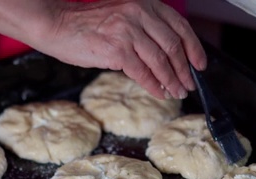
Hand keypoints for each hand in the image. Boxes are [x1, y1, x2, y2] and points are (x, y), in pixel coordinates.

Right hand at [0, 0, 207, 99]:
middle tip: (187, 85)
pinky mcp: (116, 49)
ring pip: (161, 61)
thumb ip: (145, 31)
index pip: (179, 26)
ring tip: (176, 92)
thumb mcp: (122, 19)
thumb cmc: (86, 26)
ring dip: (171, 81)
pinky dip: (153, 86)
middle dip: (184, 69)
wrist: (56, 25)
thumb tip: (167, 57)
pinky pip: (142, 72)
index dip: (194, 48)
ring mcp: (128, 30)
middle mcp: (139, 13)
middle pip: (173, 46)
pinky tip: (158, 93)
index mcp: (144, 4)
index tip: (199, 65)